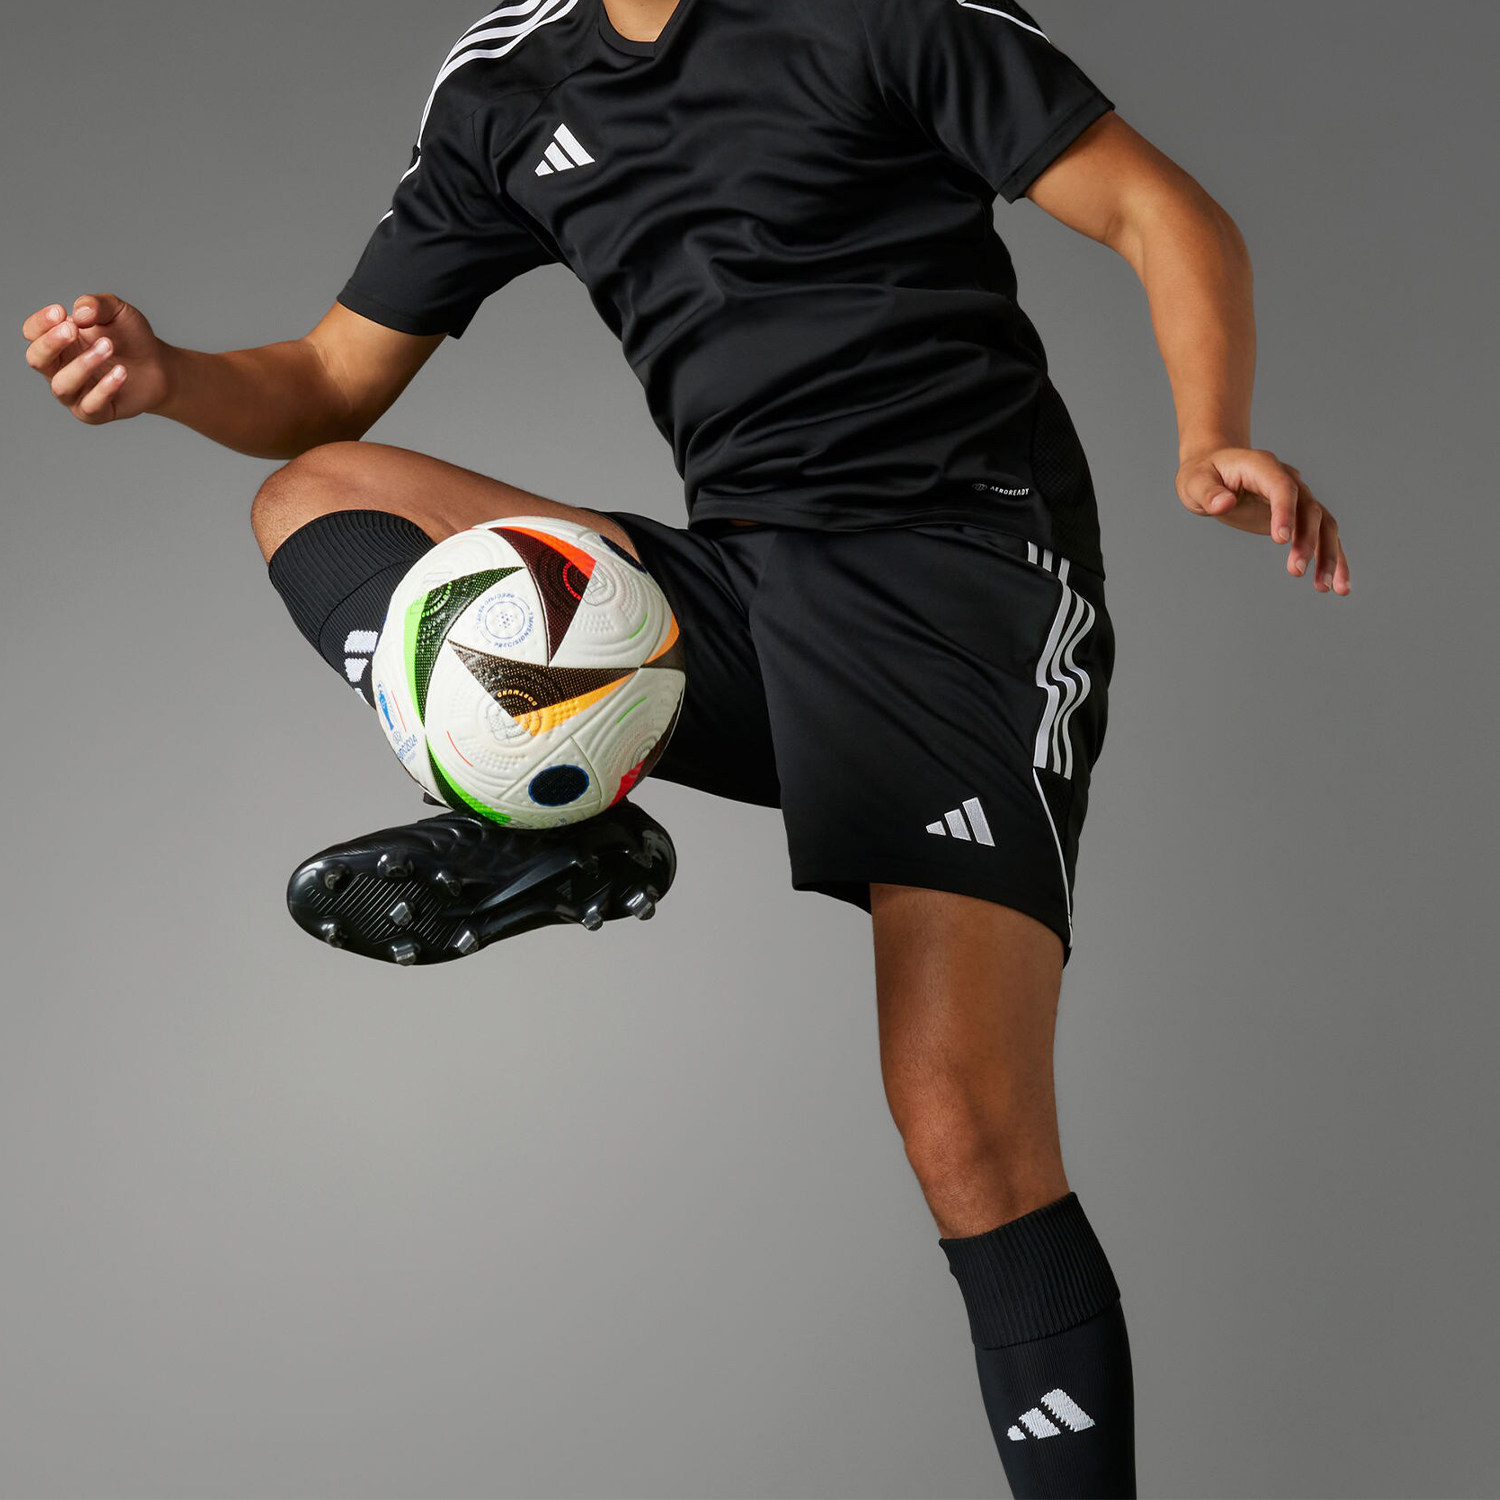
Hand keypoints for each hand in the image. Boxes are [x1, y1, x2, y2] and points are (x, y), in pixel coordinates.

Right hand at [21, 294, 169, 425]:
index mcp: (58, 342)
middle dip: (51, 343)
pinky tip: (121, 371)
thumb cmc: (131, 337)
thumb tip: (80, 313)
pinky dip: (104, 389)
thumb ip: (96, 305)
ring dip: (83, 364)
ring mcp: (76, 393)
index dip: (41, 323)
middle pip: (36, 359)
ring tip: (108, 346)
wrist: (160, 366)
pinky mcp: (95, 413)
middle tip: (73, 329)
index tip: (61, 311)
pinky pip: (90, 406)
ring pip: (62, 385)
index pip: (32, 333)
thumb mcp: (117, 311)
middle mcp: (60, 368)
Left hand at [1178, 447, 1350, 595]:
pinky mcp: (1299, 516)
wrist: (1215, 469)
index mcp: (1263, 466)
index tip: (1281, 540)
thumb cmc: (1202, 475)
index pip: (1282, 488)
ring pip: (1324, 525)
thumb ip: (1208, 493)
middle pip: (1309, 509)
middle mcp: (1287, 479)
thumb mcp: (1194, 482)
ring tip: (1324, 587)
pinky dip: (1333, 559)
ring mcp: (1297, 498)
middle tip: (1296, 571)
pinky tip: (1338, 586)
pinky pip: (1323, 536)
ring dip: (1328, 555)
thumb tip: (1224, 504)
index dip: (1285, 512)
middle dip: (1306, 541)